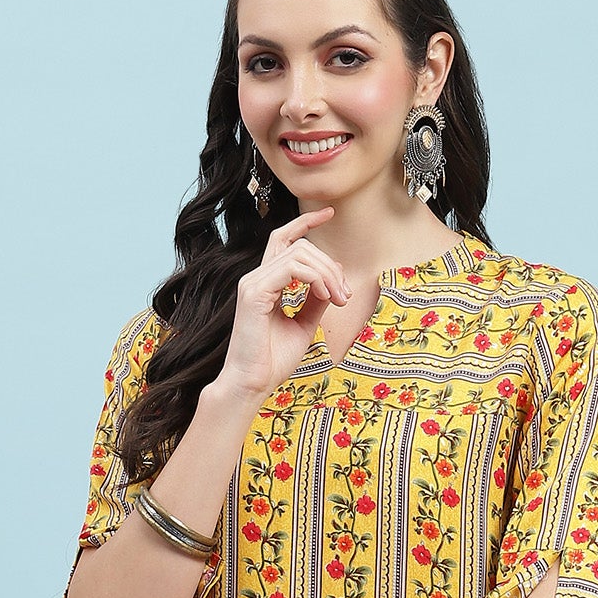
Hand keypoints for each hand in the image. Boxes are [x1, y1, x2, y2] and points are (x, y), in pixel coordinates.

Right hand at [215, 207, 351, 402]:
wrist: (252, 384)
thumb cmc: (273, 361)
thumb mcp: (304, 325)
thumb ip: (315, 301)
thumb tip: (333, 280)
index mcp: (265, 282)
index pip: (283, 239)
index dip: (305, 223)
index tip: (329, 213)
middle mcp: (256, 277)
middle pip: (300, 247)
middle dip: (330, 266)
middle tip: (345, 296)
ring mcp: (253, 282)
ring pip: (299, 254)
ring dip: (327, 274)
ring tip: (339, 299)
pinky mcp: (254, 292)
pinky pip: (291, 268)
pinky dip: (315, 279)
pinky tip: (325, 296)